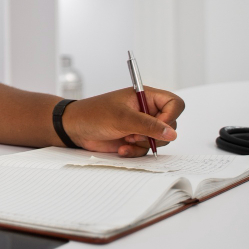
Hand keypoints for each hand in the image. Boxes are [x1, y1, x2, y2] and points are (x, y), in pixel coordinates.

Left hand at [61, 87, 184, 156]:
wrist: (75, 128)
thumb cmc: (94, 114)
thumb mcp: (122, 118)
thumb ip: (148, 125)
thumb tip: (172, 133)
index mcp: (145, 96)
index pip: (174, 103)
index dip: (172, 116)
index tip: (161, 127)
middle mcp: (146, 111)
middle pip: (170, 125)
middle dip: (154, 134)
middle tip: (135, 133)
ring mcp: (141, 126)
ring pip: (159, 140)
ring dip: (143, 144)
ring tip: (126, 139)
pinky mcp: (135, 139)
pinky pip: (146, 150)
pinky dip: (135, 151)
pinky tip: (121, 148)